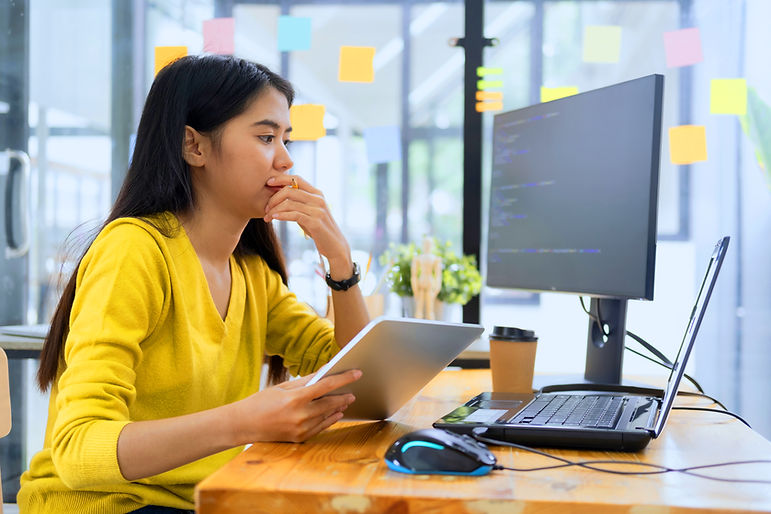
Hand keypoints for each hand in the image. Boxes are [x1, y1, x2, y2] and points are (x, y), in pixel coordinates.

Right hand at [229, 369, 360, 443]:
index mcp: (295, 398)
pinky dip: (330, 420)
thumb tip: (324, 372)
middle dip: (343, 396)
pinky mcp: (299, 438)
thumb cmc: (260, 402)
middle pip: (330, 403)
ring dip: (338, 408)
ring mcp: (300, 429)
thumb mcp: (282, 387)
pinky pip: (320, 428)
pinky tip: (336, 414)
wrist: (243, 425)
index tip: (357, 373)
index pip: (326, 386)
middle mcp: (300, 415)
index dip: (344, 379)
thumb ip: (305, 381)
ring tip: (346, 401)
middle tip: (353, 391)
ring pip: (327, 416)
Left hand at [263, 175, 351, 272]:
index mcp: (317, 194)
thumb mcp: (309, 212)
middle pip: (290, 190)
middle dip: (273, 198)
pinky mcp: (316, 222)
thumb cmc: (319, 230)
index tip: (268, 183)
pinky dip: (281, 215)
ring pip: (289, 203)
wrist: (334, 246)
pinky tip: (274, 218)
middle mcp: (318, 199)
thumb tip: (280, 195)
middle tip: (265, 208)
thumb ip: (299, 203)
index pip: (297, 179)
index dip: (281, 178)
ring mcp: (318, 210)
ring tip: (267, 217)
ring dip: (274, 209)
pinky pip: (294, 215)